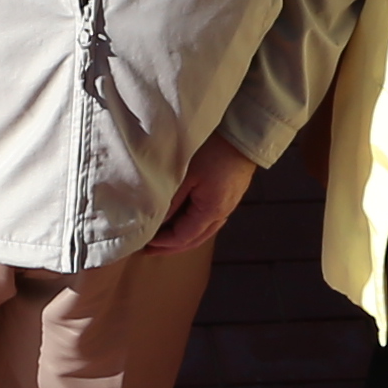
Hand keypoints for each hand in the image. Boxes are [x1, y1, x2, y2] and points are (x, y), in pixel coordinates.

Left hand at [149, 134, 257, 251]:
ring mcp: (226, 207)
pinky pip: (207, 221)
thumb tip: (156, 222)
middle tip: (150, 250)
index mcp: (211, 212)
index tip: (144, 242)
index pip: (183, 237)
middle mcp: (221, 214)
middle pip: (194, 240)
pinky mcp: (227, 197)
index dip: (163, 242)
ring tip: (163, 240)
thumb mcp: (186, 175)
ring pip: (201, 233)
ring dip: (182, 239)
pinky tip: (182, 223)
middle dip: (171, 247)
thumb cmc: (214, 152)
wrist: (243, 136)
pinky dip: (192, 227)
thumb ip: (171, 201)